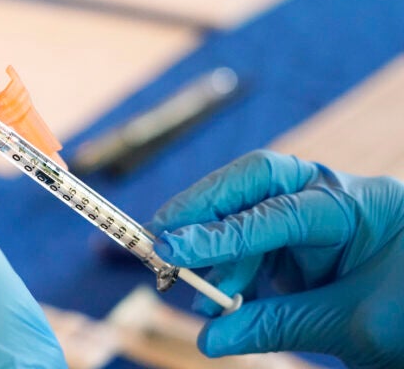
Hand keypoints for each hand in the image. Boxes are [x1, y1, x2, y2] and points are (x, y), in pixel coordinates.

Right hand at [149, 150, 403, 367]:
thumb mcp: (351, 327)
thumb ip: (276, 326)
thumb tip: (209, 340)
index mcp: (361, 206)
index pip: (280, 210)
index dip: (221, 233)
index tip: (172, 249)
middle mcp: (333, 197)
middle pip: (255, 182)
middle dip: (204, 208)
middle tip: (161, 237)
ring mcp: (315, 215)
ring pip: (247, 210)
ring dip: (214, 248)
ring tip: (192, 287)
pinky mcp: (301, 241)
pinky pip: (253, 242)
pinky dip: (229, 265)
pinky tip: (218, 294)